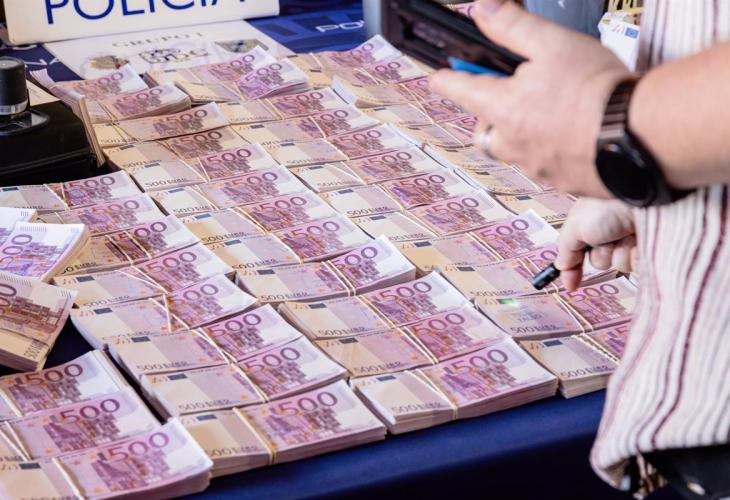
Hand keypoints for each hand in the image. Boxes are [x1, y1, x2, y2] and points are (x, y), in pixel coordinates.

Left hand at [428, 0, 632, 196]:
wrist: (641, 133)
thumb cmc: (597, 89)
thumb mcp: (552, 43)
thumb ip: (511, 27)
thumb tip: (480, 10)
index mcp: (503, 109)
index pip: (459, 91)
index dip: (446, 80)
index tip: (437, 78)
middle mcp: (512, 144)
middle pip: (483, 129)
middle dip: (487, 113)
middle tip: (508, 96)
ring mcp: (536, 167)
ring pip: (513, 150)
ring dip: (519, 133)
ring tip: (548, 113)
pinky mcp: (562, 183)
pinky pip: (544, 166)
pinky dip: (549, 150)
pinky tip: (573, 135)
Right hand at [555, 198, 636, 290]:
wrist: (640, 197)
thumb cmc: (605, 206)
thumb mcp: (576, 226)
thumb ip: (566, 249)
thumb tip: (561, 267)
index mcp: (590, 226)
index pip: (578, 254)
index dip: (573, 270)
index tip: (571, 286)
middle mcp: (610, 233)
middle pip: (600, 261)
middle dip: (603, 254)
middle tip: (606, 237)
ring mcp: (631, 239)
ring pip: (621, 265)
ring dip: (621, 253)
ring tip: (627, 234)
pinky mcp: (651, 246)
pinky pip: (641, 265)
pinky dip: (638, 255)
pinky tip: (640, 241)